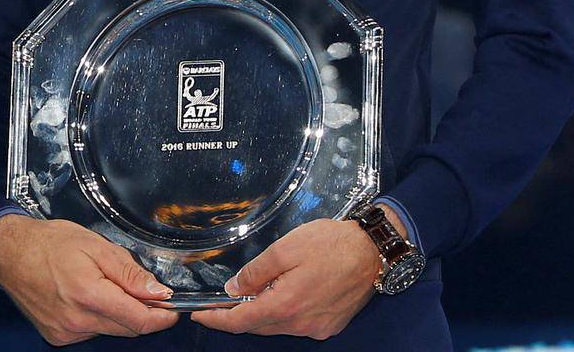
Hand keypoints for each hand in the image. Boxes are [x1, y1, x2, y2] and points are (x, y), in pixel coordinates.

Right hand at [0, 214, 178, 344]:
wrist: (9, 252)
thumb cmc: (49, 243)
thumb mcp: (95, 245)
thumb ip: (128, 272)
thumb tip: (157, 292)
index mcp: (88, 295)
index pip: (140, 320)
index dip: (162, 316)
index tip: (171, 308)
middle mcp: (76, 321)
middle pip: (127, 328)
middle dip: (140, 311)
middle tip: (137, 288)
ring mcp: (65, 332)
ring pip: (109, 330)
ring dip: (116, 313)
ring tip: (99, 284)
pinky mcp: (57, 336)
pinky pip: (90, 331)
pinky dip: (96, 317)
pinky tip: (84, 296)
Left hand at [190, 217, 387, 338]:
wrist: (373, 251)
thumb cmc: (331, 244)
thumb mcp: (285, 249)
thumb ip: (256, 271)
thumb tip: (234, 288)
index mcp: (286, 305)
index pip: (241, 321)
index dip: (217, 319)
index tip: (199, 314)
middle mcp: (301, 324)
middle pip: (258, 326)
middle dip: (237, 315)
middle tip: (221, 301)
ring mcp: (317, 328)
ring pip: (278, 326)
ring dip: (262, 312)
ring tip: (253, 292)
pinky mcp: (330, 325)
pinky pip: (297, 323)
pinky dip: (283, 312)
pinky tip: (283, 294)